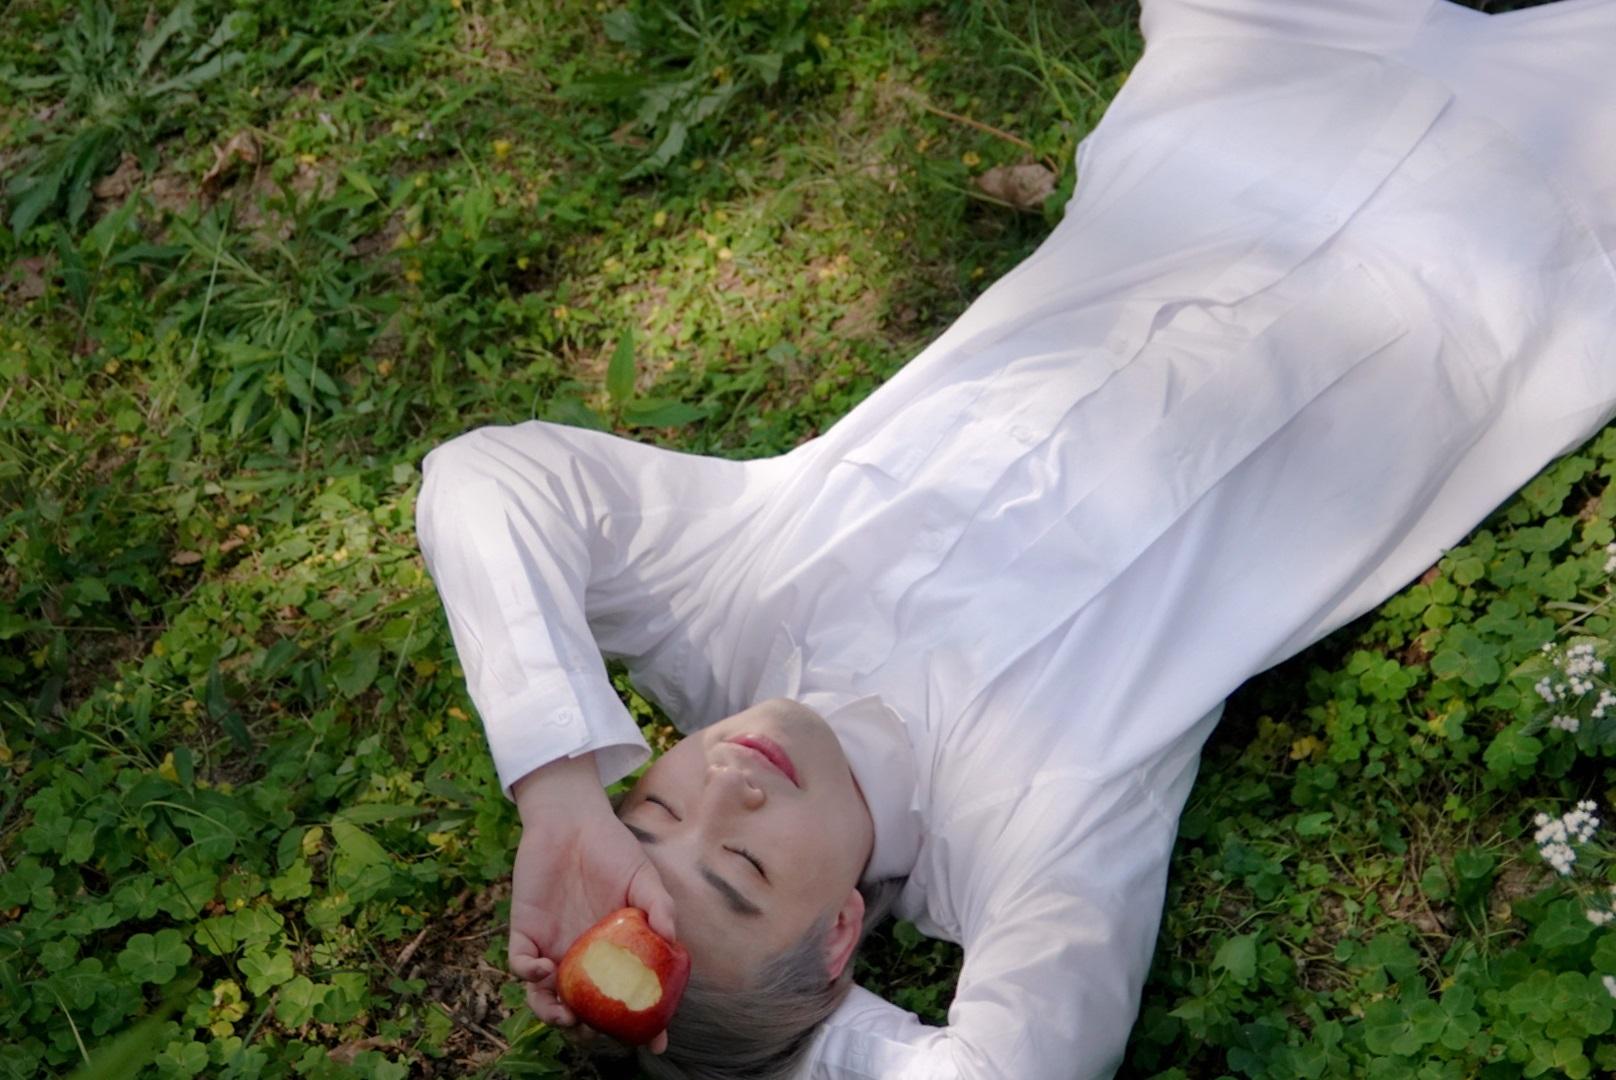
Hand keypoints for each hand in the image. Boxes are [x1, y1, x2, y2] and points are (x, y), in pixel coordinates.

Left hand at [506, 754, 676, 1052]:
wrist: (571, 820)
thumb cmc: (611, 848)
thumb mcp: (644, 878)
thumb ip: (659, 907)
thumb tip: (672, 938)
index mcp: (614, 951)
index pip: (626, 995)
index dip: (641, 1024)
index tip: (656, 1043)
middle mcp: (582, 956)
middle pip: (583, 1008)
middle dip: (588, 1029)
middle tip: (598, 1031)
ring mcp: (553, 946)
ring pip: (546, 998)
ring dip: (553, 1014)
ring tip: (567, 1015)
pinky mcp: (525, 932)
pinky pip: (521, 965)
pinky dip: (530, 975)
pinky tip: (546, 969)